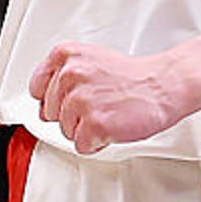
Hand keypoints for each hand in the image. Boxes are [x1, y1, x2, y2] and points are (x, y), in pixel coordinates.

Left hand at [29, 41, 187, 154]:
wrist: (164, 85)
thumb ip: (64, 77)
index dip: (55, 99)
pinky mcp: (93, 123)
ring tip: (108, 113)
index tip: (70, 99)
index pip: (36, 88)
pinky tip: (112, 126)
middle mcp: (69, 75)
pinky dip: (97, 142)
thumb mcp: (91, 61)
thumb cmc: (133, 77)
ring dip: (86, 129)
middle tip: (98, 104)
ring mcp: (80, 100)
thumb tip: (44, 104)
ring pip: (66, 131)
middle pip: (50, 113)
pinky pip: (82, 146)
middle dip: (72, 115)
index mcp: (66, 55)